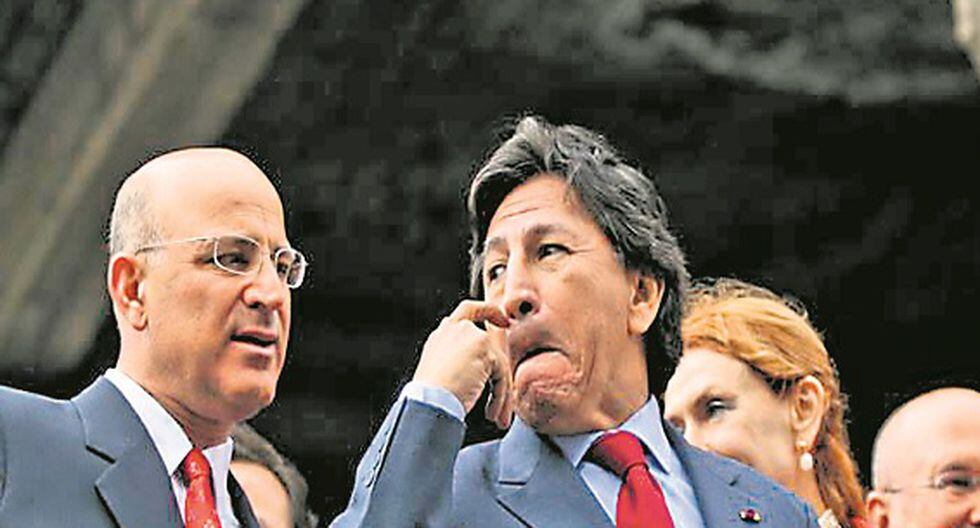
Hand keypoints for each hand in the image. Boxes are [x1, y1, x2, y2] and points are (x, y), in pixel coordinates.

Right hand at [412, 300, 514, 427]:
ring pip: (498, 364)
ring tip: (496, 416)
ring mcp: (471, 335)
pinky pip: (502, 375)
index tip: (504, 321)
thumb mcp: (441, 371)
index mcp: (442, 334)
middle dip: (501, 374)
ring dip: (500, 394)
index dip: (488, 311)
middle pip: (491, 344)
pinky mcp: (484, 349)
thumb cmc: (430, 395)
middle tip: (506, 403)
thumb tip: (486, 369)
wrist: (429, 401)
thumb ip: (460, 359)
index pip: (467, 310)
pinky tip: (492, 414)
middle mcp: (455, 328)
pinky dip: (501, 397)